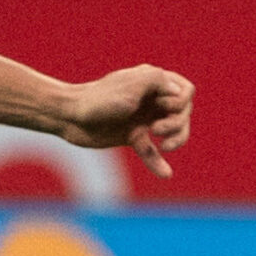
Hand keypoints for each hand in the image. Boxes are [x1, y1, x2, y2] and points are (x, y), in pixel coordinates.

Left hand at [60, 66, 192, 177]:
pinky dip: (158, 162)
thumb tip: (181, 94)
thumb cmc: (99, 98)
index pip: (186, 91)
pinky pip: (150, 151)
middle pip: (183, 113)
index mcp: (153, 82)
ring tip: (164, 147)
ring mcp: (142, 119)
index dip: (180, 101)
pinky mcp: (131, 136)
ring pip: (172, 132)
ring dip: (176, 139)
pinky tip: (165, 174)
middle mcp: (150, 100)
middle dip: (178, 123)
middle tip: (157, 129)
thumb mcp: (133, 83)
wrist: (69, 116)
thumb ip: (159, 81)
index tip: (162, 104)